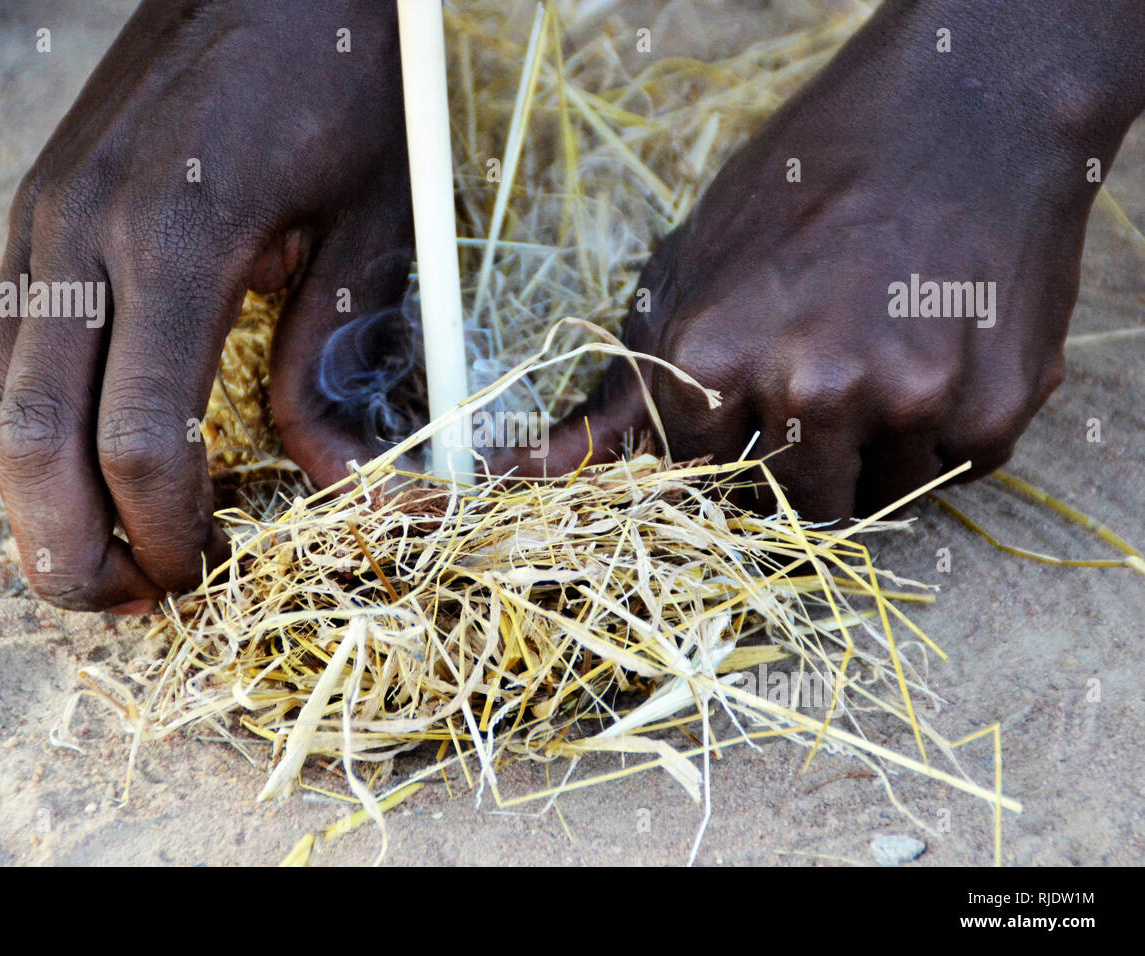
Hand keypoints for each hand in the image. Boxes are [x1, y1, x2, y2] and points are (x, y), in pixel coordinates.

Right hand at [0, 0, 411, 610]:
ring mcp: (44, 215)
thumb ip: (339, 354)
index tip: (208, 571)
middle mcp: (84, 230)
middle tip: (132, 603)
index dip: (171, 533)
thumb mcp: (374, 217)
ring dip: (37, 500)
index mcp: (181, 238)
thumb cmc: (345, 77)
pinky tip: (89, 446)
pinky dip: (24, 426)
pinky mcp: (36, 207)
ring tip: (109, 544)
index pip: (142, 441)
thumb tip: (330, 482)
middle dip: (75, 551)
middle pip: (35, 446)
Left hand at [508, 0, 1138, 520]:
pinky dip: (949, 430)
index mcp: (711, 358)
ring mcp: (907, 399)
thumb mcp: (687, 276)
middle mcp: (806, 388)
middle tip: (828, 382)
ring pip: (877, 499)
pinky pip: (957, 469)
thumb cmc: (804, 184)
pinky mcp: (993, 405)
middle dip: (799, 461)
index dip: (724, 444)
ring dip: (877, 454)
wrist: (965, 106)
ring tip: (887, 356)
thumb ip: (616, 395)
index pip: (696, 477)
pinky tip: (942, 350)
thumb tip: (515, 473)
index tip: (751, 402)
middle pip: (792, 503)